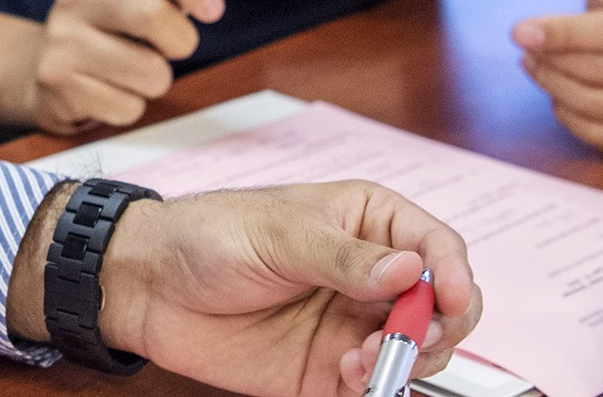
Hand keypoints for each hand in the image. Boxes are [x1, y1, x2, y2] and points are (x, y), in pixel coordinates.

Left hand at [10, 182, 480, 395]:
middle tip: (406, 341)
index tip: (450, 300)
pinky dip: (377, 389)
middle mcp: (370, 274)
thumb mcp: (275, 234)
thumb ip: (343, 256)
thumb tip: (411, 267)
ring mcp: (354, 324)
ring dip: (404, 361)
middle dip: (437, 328)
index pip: (437, 246)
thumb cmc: (206, 236)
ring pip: (418, 352)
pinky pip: (377, 387)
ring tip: (361, 361)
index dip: (454, 274)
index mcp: (366, 222)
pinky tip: (347, 377)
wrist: (148, 288)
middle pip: (442, 307)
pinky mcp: (331, 369)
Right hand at [17, 0, 222, 132]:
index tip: (212, 9)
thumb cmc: (101, 30)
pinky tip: (109, 93)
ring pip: (150, 71)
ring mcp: (63, 42)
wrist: (37, 70)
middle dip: (181, 40)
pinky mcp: (60, 85)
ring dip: (156, 81)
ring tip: (134, 73)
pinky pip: (128, 107)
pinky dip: (130, 107)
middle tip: (174, 49)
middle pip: (153, 15)